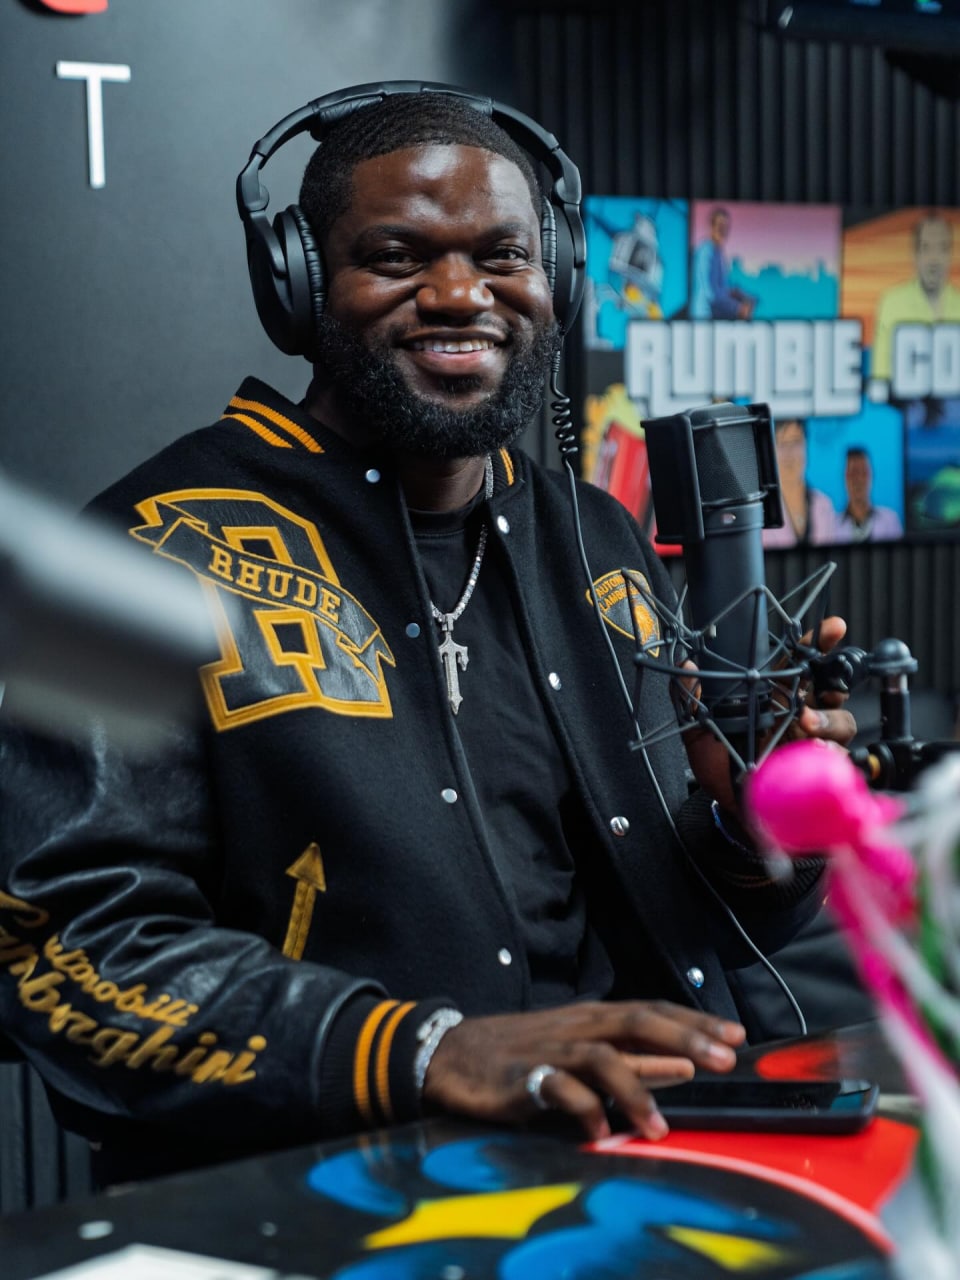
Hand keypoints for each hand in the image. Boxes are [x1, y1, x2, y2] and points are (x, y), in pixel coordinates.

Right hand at [421, 1000, 745, 1141]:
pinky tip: (599, 1133)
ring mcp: (550, 1051)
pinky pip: (558, 1091)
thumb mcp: (578, 1050)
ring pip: (603, 1057)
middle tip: (722, 1060)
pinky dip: (582, 1110)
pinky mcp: (522, 1078)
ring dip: (636, 1088)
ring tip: (659, 1126)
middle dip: (683, 1037)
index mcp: (593, 1017)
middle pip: (637, 1020)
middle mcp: (577, 1027)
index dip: (693, 1020)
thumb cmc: (522, 1053)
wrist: (450, 1054)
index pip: (652, 1009)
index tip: (735, 1036)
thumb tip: (682, 1066)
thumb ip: (628, 1057)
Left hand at [684, 615, 856, 816]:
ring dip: (828, 719)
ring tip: (806, 724)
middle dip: (838, 675)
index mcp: (774, 698)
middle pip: (833, 685)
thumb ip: (690, 697)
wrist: (731, 808)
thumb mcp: (698, 731)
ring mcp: (815, 743)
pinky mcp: (822, 770)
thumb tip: (686, 665)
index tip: (832, 627)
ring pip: (842, 720)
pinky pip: (840, 758)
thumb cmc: (720, 767)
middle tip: (828, 678)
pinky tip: (816, 753)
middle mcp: (800, 715)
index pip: (799, 663)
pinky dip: (831, 754)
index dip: (816, 643)